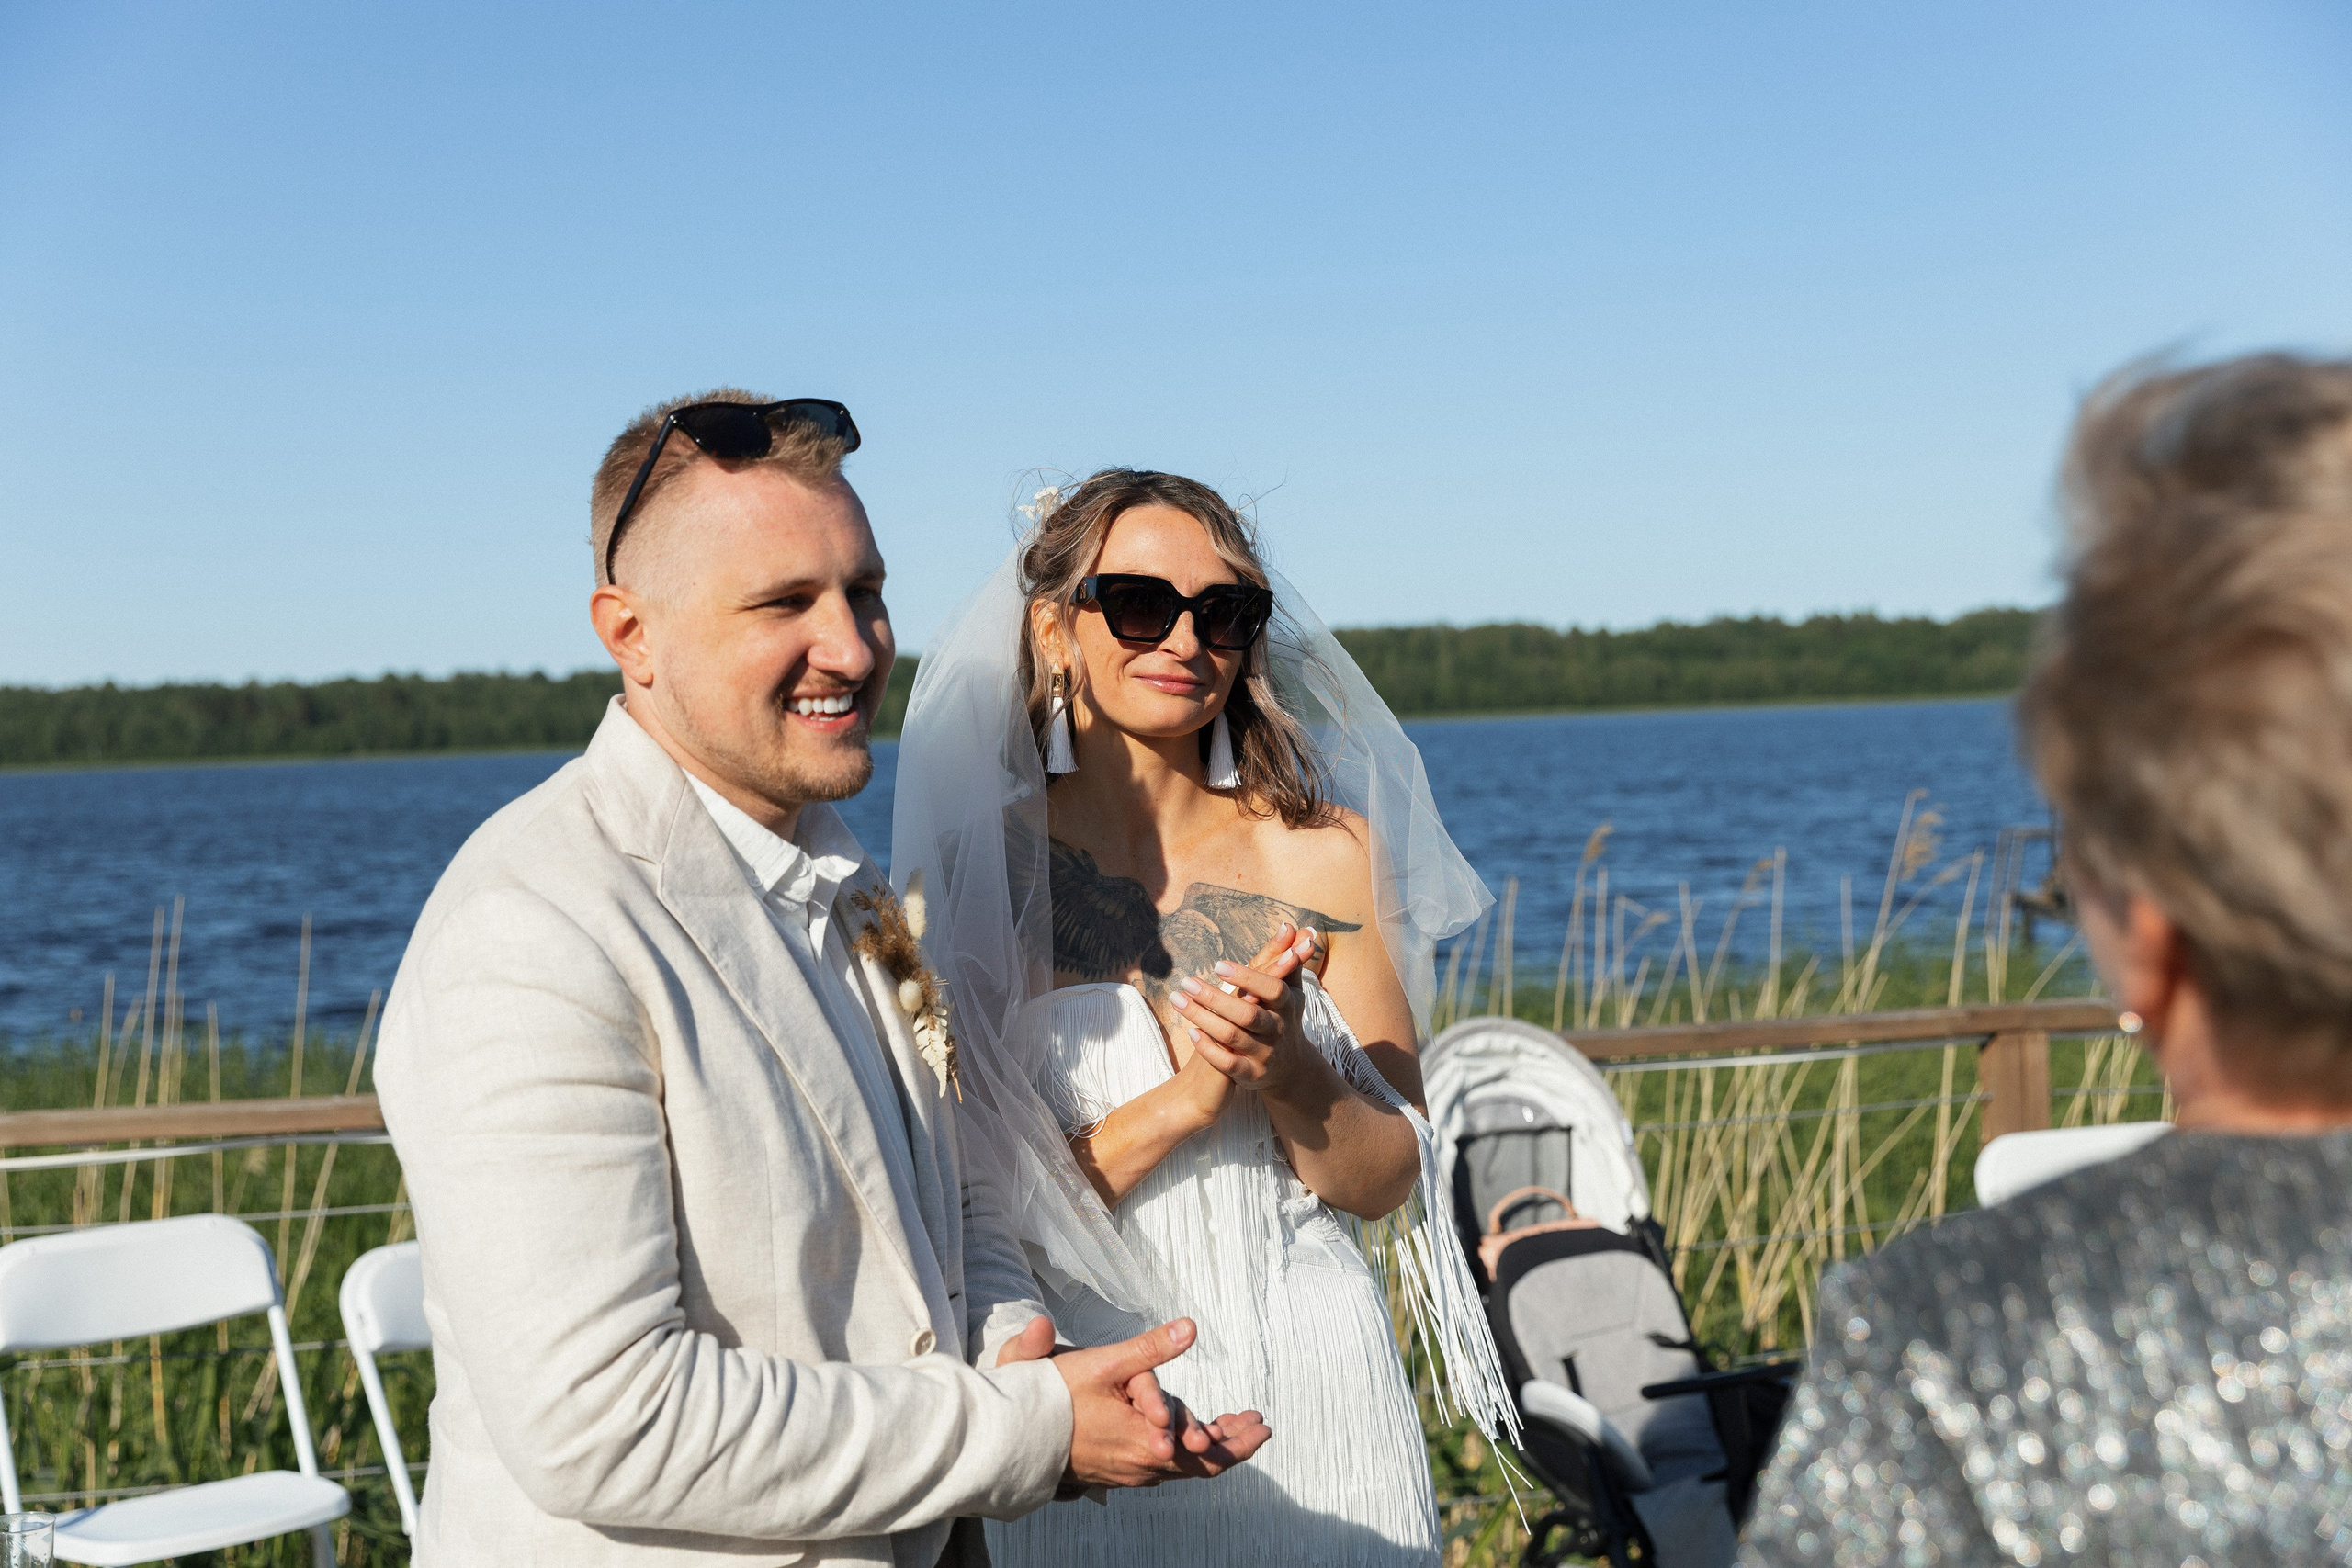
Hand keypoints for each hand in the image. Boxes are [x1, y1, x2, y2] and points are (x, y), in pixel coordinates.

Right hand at [1042, 1317, 1271, 1487]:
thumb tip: (1190, 1328)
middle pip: (1201, 1465)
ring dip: (1208, 1447)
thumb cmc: (1056, 1397)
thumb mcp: (1106, 1364)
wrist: (1014, 1435)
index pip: (1207, 1453)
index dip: (1238, 1442)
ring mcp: (1128, 1472)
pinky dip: (1183, 1451)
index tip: (1262, 1425)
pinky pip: (1161, 1465)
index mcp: (1146, 1442)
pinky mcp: (1115, 1469)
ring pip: (1181, 1467)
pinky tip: (1187, 1434)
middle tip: (1257, 1427)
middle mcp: (1141, 1465)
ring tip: (1232, 1427)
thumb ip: (1151, 1348)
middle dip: (1232, 1444)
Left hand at [1169, 923, 1322, 1099]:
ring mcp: (1265, 1054)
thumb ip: (1288, 959)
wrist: (1290, 1068)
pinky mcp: (1251, 1074)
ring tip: (1177, 999)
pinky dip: (1208, 1048)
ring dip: (1202, 1017)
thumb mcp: (1289, 990)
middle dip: (1214, 997)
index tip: (1218, 965)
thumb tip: (1298, 927)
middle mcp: (1278, 1030)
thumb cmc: (1282, 1018)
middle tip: (1186, 981)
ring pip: (1232, 1036)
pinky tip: (1190, 1031)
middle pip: (1247, 1014)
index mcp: (1287, 1006)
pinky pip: (1227, 1063)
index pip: (1272, 990)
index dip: (1248, 977)